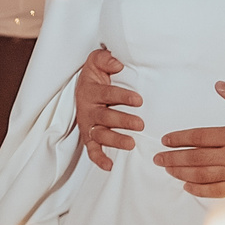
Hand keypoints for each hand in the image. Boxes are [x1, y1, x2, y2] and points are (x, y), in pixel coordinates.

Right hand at [75, 46, 143, 169]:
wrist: (83, 86)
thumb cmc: (95, 75)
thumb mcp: (97, 61)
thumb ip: (106, 59)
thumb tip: (117, 64)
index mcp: (91, 90)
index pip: (107, 93)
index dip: (123, 96)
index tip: (139, 100)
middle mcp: (88, 109)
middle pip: (105, 116)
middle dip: (123, 121)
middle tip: (140, 124)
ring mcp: (88, 124)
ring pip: (100, 134)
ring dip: (115, 140)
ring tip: (131, 144)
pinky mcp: (88, 136)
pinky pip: (91, 149)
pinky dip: (98, 158)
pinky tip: (109, 165)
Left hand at [156, 82, 224, 196]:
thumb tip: (219, 87)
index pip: (199, 138)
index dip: (180, 139)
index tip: (167, 140)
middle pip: (195, 159)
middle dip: (173, 158)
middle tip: (158, 158)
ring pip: (203, 176)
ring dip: (183, 174)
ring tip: (169, 171)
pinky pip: (218, 191)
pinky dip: (201, 190)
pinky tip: (190, 187)